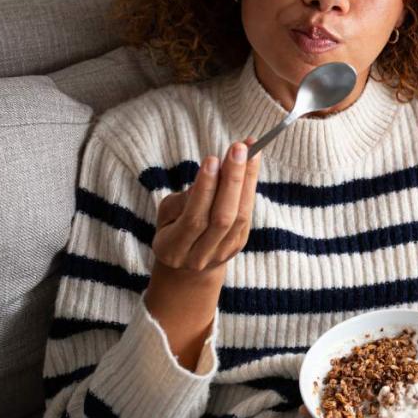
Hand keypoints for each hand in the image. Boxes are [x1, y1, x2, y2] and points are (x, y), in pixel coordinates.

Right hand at [151, 138, 261, 272]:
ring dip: (246, 180)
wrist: (187, 269)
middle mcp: (201, 254)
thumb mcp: (167, 215)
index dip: (205, 189)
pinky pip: (247, 215)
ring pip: (240, 216)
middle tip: (239, 148)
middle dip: (232, 180)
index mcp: (174, 247)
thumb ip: (185, 199)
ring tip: (251, 151)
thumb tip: (212, 175)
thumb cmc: (173, 230)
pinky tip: (250, 167)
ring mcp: (223, 252)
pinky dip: (249, 189)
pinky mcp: (239, 245)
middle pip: (223, 218)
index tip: (213, 159)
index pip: (194, 218)